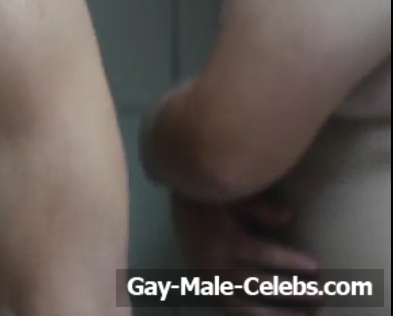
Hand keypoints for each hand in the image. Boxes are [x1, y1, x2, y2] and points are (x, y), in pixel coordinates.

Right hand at [171, 192, 319, 315]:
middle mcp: (214, 265)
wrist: (179, 205)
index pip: (262, 254)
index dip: (291, 261)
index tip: (317, 268)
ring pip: (244, 307)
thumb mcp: (234, 196)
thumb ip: (259, 207)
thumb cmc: (213, 198)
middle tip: (321, 295)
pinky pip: (230, 310)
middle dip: (292, 292)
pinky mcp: (206, 288)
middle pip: (258, 285)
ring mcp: (208, 281)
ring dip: (276, 314)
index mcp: (223, 240)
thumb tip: (289, 218)